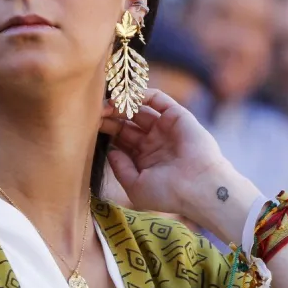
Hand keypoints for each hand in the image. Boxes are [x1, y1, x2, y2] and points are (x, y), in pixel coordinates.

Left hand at [100, 89, 260, 235]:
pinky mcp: (177, 115)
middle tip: (95, 113)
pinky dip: (141, 94)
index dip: (106, 130)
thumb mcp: (135, 186)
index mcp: (144, 158)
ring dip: (122, 104)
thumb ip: (120, 168)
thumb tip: (109, 151)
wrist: (198, 188)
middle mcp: (154, 141)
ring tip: (107, 105)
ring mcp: (165, 127)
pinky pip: (157, 99)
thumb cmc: (168, 193)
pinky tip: (125, 97)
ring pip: (139, 109)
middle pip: (127, 122)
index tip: (89, 125)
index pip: (121, 138)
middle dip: (110, 116)